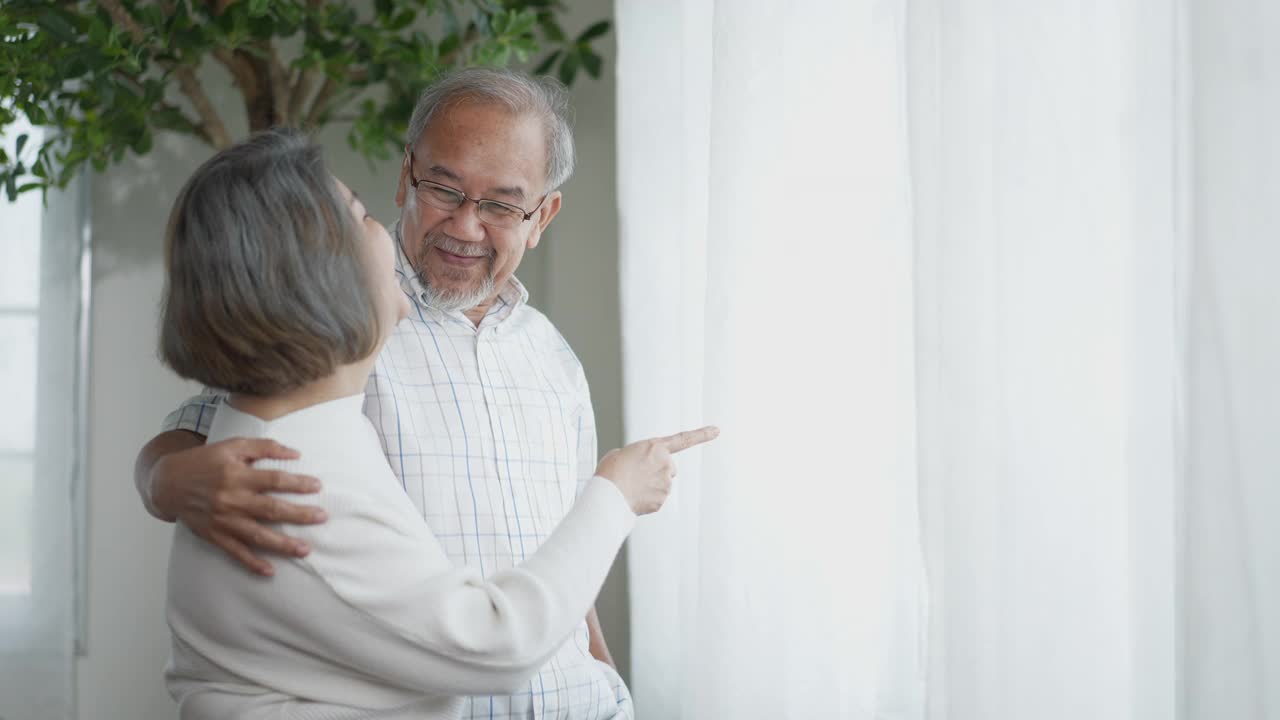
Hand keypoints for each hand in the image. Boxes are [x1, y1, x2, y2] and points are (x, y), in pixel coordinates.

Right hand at [151, 438, 325, 575]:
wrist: (167, 483)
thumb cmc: (205, 461)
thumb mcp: (232, 446)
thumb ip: (264, 447)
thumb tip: (295, 453)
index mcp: (236, 475)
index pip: (273, 480)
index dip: (296, 483)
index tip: (317, 486)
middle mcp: (230, 499)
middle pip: (270, 509)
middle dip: (298, 515)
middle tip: (322, 517)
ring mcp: (222, 520)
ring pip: (256, 535)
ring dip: (282, 545)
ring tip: (306, 550)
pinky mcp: (214, 535)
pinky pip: (235, 552)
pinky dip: (252, 563)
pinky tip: (270, 571)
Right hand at [594, 426, 718, 514]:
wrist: (607, 494)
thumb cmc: (610, 472)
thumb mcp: (621, 453)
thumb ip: (639, 456)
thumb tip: (642, 469)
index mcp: (655, 447)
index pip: (684, 439)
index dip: (702, 434)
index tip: (717, 430)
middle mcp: (666, 463)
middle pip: (669, 469)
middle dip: (657, 472)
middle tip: (637, 476)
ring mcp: (666, 483)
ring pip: (662, 485)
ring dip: (650, 487)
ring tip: (631, 487)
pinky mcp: (662, 500)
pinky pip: (657, 500)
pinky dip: (647, 500)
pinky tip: (634, 498)